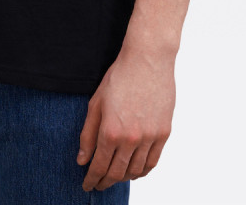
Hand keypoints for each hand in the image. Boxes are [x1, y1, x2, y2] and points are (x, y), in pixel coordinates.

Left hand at [77, 43, 175, 191]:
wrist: (147, 59)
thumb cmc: (119, 77)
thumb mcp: (96, 103)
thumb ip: (88, 134)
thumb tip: (82, 160)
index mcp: (111, 131)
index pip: (99, 166)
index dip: (92, 179)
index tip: (87, 185)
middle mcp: (131, 139)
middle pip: (117, 173)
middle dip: (105, 182)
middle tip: (98, 185)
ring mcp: (150, 137)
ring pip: (135, 171)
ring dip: (123, 178)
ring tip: (114, 177)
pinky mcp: (164, 133)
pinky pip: (152, 162)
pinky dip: (142, 171)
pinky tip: (134, 171)